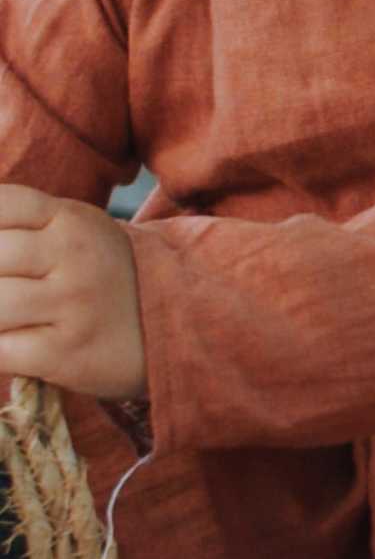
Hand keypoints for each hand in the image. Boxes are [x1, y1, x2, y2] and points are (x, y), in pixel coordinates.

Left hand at [0, 183, 147, 401]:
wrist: (173, 326)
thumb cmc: (100, 277)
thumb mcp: (74, 231)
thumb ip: (21, 223)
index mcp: (71, 220)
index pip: (1, 206)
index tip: (5, 258)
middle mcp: (76, 255)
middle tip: (9, 287)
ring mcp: (74, 304)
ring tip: (11, 320)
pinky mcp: (66, 352)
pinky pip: (1, 351)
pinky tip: (13, 345)